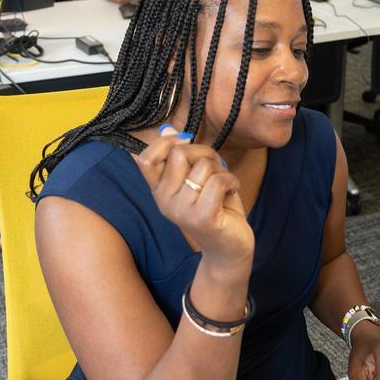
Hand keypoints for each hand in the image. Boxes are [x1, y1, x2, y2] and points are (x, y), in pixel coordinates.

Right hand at [134, 124, 251, 267]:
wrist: (229, 249)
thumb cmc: (216, 210)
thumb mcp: (196, 180)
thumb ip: (183, 158)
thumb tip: (168, 129)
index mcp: (160, 191)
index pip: (146, 158)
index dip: (164, 142)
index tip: (185, 141)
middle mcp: (164, 201)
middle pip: (179, 154)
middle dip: (204, 153)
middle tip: (216, 167)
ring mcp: (181, 211)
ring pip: (204, 166)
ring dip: (222, 170)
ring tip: (225, 186)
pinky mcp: (202, 217)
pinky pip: (218, 181)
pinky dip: (231, 181)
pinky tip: (233, 191)